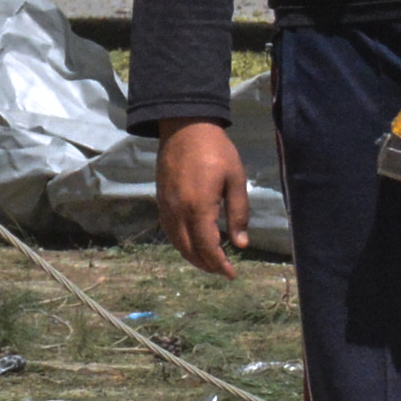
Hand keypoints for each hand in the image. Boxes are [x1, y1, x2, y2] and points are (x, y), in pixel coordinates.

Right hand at [156, 119, 248, 280]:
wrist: (185, 126)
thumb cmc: (216, 150)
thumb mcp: (235, 179)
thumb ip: (238, 213)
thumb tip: (240, 244)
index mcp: (199, 207)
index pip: (207, 247)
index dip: (219, 265)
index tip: (231, 274)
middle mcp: (178, 212)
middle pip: (189, 250)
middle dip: (206, 265)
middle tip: (222, 271)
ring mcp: (166, 206)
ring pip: (176, 243)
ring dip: (192, 257)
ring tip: (209, 261)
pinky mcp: (160, 200)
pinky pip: (169, 230)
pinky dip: (181, 243)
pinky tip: (192, 243)